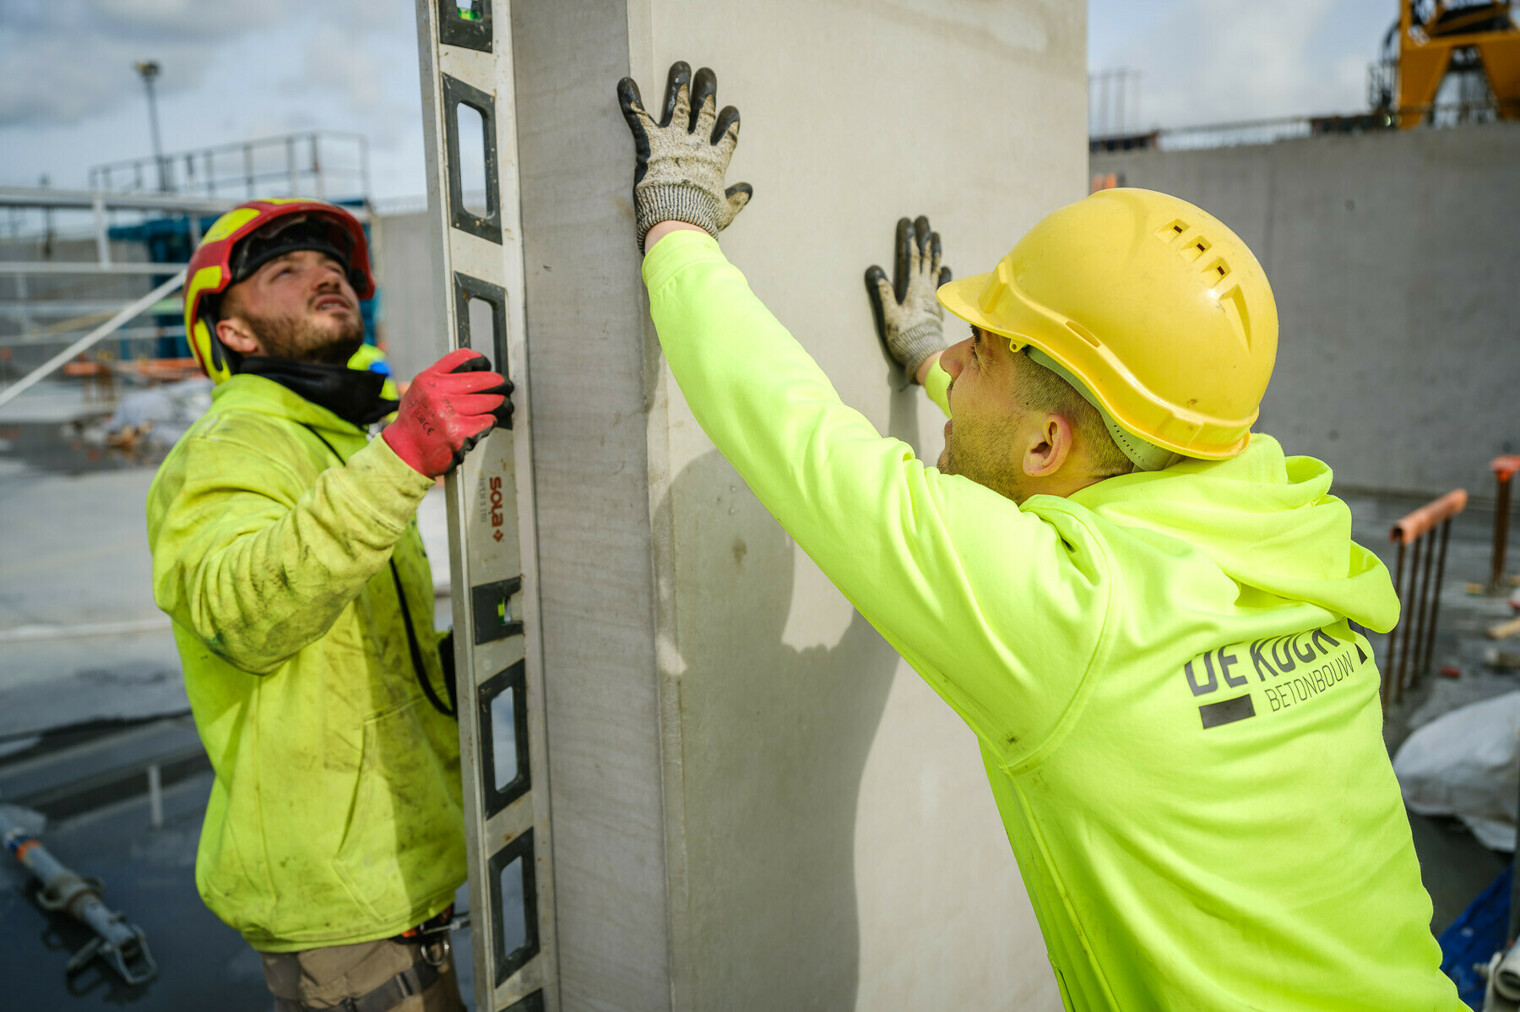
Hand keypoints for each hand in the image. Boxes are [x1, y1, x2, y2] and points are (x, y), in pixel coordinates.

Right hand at [382, 349, 512, 477]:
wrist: (404, 452)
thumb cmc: (415, 423)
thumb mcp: (419, 391)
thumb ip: (441, 379)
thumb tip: (473, 371)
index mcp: (428, 380)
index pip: (462, 359)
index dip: (480, 361)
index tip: (488, 366)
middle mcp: (436, 394)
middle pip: (480, 380)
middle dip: (499, 383)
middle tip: (506, 386)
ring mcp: (447, 414)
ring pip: (488, 402)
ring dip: (500, 404)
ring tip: (503, 405)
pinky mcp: (458, 433)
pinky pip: (486, 421)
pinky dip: (490, 421)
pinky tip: (488, 422)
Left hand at [617, 61, 751, 251]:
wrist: (678, 223)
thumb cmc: (702, 221)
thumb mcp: (724, 211)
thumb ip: (736, 199)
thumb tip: (748, 191)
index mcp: (716, 161)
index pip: (728, 134)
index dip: (729, 121)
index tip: (730, 111)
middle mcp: (696, 145)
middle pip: (705, 111)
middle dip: (706, 91)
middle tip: (707, 74)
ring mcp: (674, 142)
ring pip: (678, 106)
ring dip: (678, 86)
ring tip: (680, 67)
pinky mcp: (650, 144)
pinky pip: (637, 116)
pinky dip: (629, 99)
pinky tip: (625, 81)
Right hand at [865, 216, 951, 384]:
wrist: (925, 355)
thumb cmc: (905, 337)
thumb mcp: (889, 316)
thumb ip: (883, 292)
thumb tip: (875, 270)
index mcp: (914, 288)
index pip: (912, 258)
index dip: (910, 241)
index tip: (909, 224)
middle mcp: (926, 289)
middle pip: (926, 258)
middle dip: (925, 238)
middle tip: (925, 221)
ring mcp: (933, 297)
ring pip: (935, 267)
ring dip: (936, 251)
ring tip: (936, 236)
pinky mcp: (936, 306)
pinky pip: (940, 283)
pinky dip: (942, 272)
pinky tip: (945, 267)